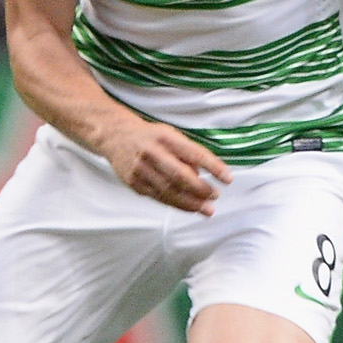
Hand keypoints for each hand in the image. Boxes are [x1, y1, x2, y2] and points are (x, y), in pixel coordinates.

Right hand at [102, 119, 231, 215]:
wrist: (114, 136)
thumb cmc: (149, 136)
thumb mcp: (170, 135)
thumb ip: (187, 152)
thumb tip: (203, 174)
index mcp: (165, 137)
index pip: (194, 154)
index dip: (213, 167)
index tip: (227, 178)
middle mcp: (151, 153)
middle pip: (180, 176)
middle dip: (201, 189)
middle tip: (215, 195)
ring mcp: (140, 169)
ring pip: (169, 191)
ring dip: (191, 202)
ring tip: (207, 208)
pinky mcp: (134, 183)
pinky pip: (158, 197)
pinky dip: (177, 204)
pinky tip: (189, 207)